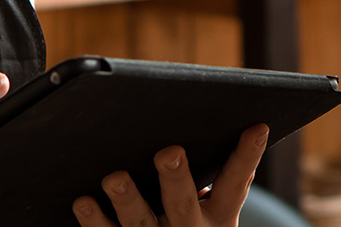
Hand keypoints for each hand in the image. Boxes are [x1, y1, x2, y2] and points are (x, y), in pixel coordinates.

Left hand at [71, 123, 269, 226]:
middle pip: (182, 203)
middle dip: (175, 178)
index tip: (256, 127)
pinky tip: (84, 202)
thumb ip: (212, 180)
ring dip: (127, 199)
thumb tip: (210, 123)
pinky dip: (95, 220)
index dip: (247, 156)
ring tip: (114, 178)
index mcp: (217, 217)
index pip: (235, 184)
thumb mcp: (212, 212)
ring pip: (141, 221)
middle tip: (168, 152)